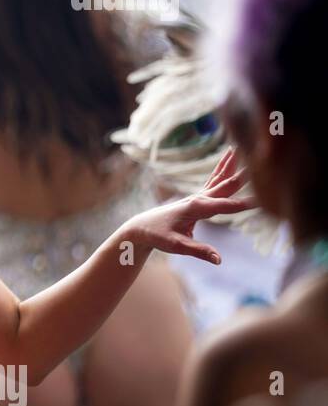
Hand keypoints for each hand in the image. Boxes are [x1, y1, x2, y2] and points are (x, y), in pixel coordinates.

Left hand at [123, 148, 256, 263]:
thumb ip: (198, 251)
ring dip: (233, 163)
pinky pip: (215, 179)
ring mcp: (199, 196)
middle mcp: (199, 198)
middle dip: (244, 175)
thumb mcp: (176, 246)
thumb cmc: (158, 235)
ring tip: (242, 145)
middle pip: (226, 185)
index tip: (264, 200)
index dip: (244, 204)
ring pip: (221, 177)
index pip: (225, 206)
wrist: (142, 227)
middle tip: (261, 161)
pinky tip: (231, 155)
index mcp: (196, 208)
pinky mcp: (199, 198)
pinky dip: (224, 167)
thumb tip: (219, 260)